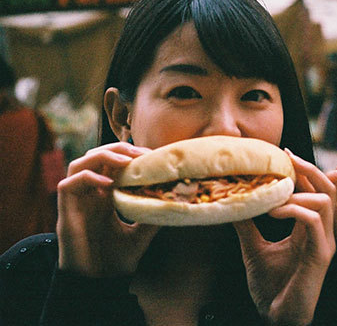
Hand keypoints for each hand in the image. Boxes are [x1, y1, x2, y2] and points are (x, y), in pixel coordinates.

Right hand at [57, 142, 158, 276]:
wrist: (97, 284)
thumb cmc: (115, 260)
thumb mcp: (141, 234)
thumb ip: (152, 217)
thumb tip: (175, 201)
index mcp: (105, 196)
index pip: (112, 163)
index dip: (129, 153)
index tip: (151, 155)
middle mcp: (89, 195)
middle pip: (96, 156)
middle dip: (118, 148)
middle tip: (141, 153)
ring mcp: (76, 202)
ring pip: (79, 164)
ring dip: (102, 156)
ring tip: (126, 160)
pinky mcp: (65, 213)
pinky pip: (68, 185)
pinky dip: (87, 178)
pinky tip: (108, 183)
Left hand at [234, 150, 334, 325]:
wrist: (275, 318)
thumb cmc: (270, 288)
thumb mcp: (254, 248)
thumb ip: (247, 226)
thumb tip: (231, 204)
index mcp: (311, 228)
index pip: (315, 190)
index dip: (303, 170)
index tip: (283, 155)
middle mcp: (322, 232)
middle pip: (327, 188)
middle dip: (308, 169)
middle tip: (286, 158)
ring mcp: (324, 244)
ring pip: (325, 201)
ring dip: (299, 192)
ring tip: (274, 194)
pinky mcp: (321, 256)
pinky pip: (315, 223)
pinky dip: (295, 211)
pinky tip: (274, 211)